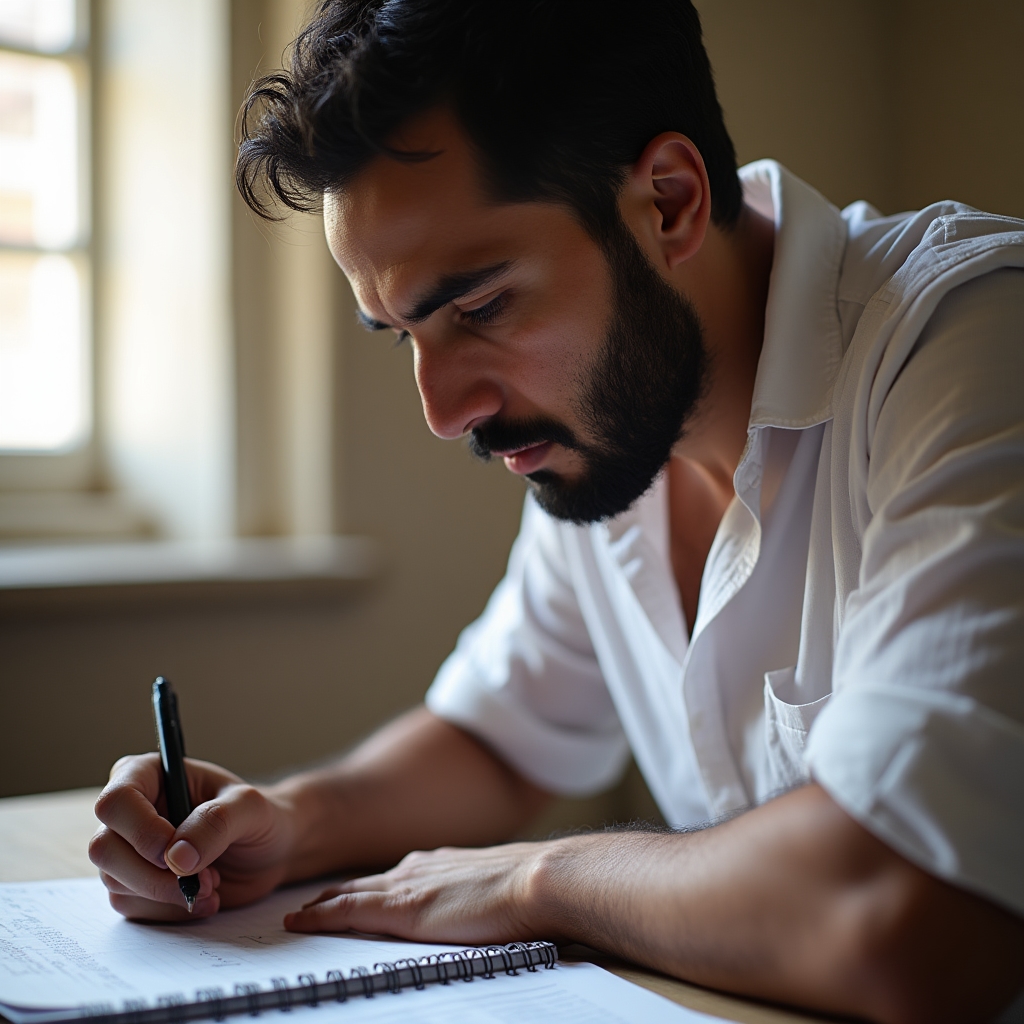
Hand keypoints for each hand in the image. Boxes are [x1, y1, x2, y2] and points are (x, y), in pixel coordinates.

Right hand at [90, 753, 295, 921]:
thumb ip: (217, 822)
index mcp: (149, 775)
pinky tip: (203, 899)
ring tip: (213, 884)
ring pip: (114, 881)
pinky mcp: (134, 884)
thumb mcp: (250, 807)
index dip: (141, 831)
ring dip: (167, 893)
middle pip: (104, 848)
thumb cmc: (258, 817)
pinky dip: (170, 910)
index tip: (175, 853)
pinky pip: (131, 906)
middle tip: (205, 877)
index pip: (116, 801)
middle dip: (154, 873)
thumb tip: (175, 857)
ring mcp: (127, 849)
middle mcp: (130, 811)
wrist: (269, 852)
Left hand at [283, 842, 550, 944]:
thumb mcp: (498, 888)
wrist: (539, 880)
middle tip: (308, 904)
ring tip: (298, 914)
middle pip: (364, 882)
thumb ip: (478, 895)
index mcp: (442, 864)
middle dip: (336, 893)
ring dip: (321, 903)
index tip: (348, 895)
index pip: (393, 877)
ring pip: (348, 893)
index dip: (368, 888)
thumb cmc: (532, 891)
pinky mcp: (401, 909)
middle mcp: (418, 868)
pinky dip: (319, 916)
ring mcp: (407, 886)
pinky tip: (299, 922)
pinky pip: (346, 911)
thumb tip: (483, 908)